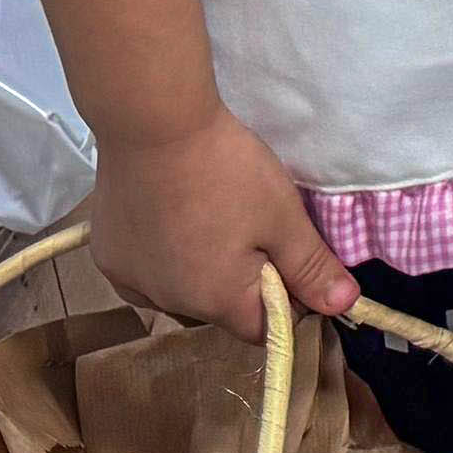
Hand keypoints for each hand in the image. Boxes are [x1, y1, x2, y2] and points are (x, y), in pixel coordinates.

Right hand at [86, 105, 359, 336]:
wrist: (153, 124)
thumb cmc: (226, 170)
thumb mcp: (282, 216)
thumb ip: (311, 266)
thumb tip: (345, 305)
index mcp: (215, 302)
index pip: (263, 328)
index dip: (288, 299)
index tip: (292, 258)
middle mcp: (167, 304)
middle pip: (221, 307)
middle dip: (243, 280)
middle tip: (253, 224)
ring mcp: (131, 282)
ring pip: (182, 289)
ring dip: (201, 267)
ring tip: (212, 213)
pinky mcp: (107, 257)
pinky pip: (147, 271)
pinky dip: (164, 254)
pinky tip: (172, 215)